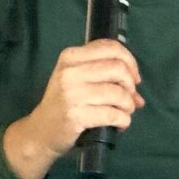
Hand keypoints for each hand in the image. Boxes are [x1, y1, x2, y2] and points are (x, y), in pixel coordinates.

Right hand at [7, 39, 143, 178]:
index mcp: (71, 56)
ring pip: (118, 93)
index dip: (130, 61)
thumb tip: (137, 85)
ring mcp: (72, 94)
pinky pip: (112, 114)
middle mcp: (70, 72)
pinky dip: (123, 120)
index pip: (110, 47)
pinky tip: (120, 123)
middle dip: (131, 85)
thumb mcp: (76, 78)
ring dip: (129, 105)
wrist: (41, 130)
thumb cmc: (63, 102)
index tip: (133, 77)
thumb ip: (105, 74)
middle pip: (118, 68)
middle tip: (130, 98)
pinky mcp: (76, 115)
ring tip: (125, 112)